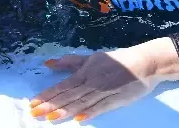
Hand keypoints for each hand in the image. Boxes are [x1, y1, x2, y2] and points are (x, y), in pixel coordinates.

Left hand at [29, 38, 178, 121]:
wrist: (145, 62)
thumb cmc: (116, 60)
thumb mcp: (91, 58)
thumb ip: (70, 62)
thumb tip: (48, 63)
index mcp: (86, 71)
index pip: (63, 85)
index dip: (48, 94)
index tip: (33, 102)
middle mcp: (93, 81)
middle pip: (68, 95)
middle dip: (50, 104)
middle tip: (34, 112)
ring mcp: (105, 91)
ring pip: (82, 102)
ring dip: (66, 111)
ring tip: (51, 118)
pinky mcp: (117, 100)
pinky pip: (102, 108)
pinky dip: (91, 112)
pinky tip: (80, 119)